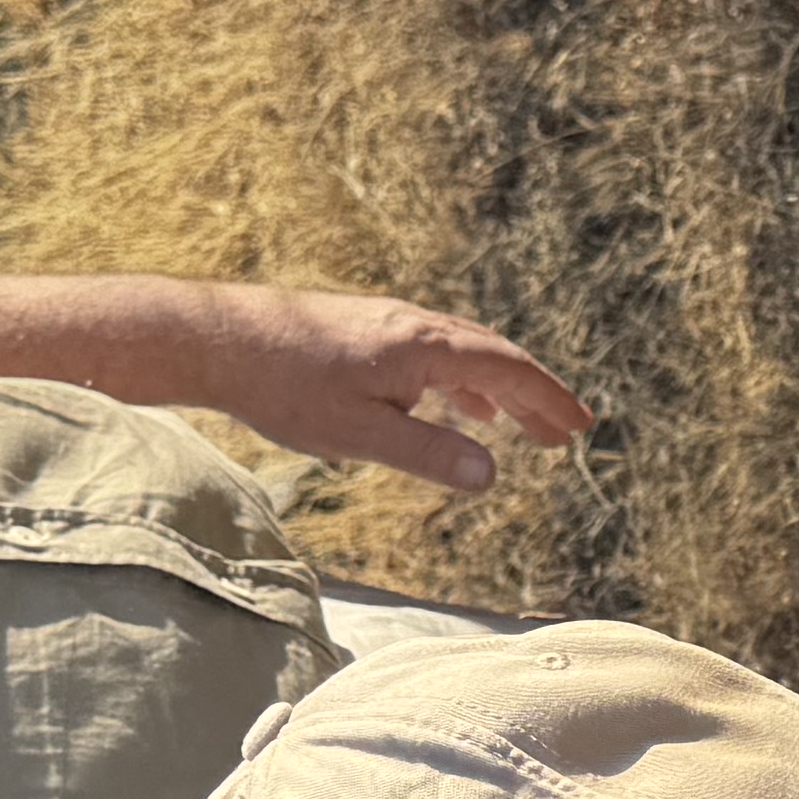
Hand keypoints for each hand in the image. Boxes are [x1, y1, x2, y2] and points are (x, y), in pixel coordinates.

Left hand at [160, 287, 592, 493]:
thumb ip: (428, 454)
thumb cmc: (285, 387)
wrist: (218, 339)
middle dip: (535, 396)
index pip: (509, 370)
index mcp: (425, 347)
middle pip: (495, 356)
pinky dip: (463, 380)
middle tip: (568, 432)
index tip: (580, 427)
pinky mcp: (366, 330)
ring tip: (522, 427)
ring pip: (464, 353)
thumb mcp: (360, 434)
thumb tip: (491, 474)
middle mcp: (415, 325)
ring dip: (500, 389)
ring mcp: (390, 324)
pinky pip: (435, 353)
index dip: (549, 400)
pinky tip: (458, 405)